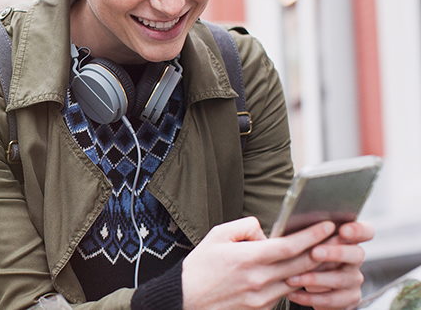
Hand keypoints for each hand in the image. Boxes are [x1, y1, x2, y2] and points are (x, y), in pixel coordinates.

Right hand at [182, 217, 334, 309]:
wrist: (186, 299)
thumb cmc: (199, 267)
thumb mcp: (217, 236)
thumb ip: (245, 227)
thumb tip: (265, 230)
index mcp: (248, 259)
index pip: (289, 246)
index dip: (312, 235)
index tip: (327, 225)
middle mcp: (259, 280)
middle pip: (301, 264)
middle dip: (323, 249)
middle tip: (339, 237)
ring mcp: (262, 298)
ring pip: (298, 280)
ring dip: (315, 267)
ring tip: (328, 253)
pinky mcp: (262, 309)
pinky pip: (286, 293)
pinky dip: (298, 281)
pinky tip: (304, 271)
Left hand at [285, 221, 373, 308]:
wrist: (311, 286)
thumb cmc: (306, 256)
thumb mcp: (307, 243)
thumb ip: (309, 236)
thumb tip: (298, 232)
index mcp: (348, 240)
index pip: (365, 231)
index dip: (358, 230)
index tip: (343, 230)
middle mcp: (355, 259)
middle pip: (356, 254)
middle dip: (335, 253)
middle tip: (314, 253)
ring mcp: (353, 280)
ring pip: (340, 279)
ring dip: (315, 279)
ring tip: (292, 279)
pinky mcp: (349, 299)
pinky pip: (331, 299)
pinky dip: (309, 297)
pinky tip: (293, 293)